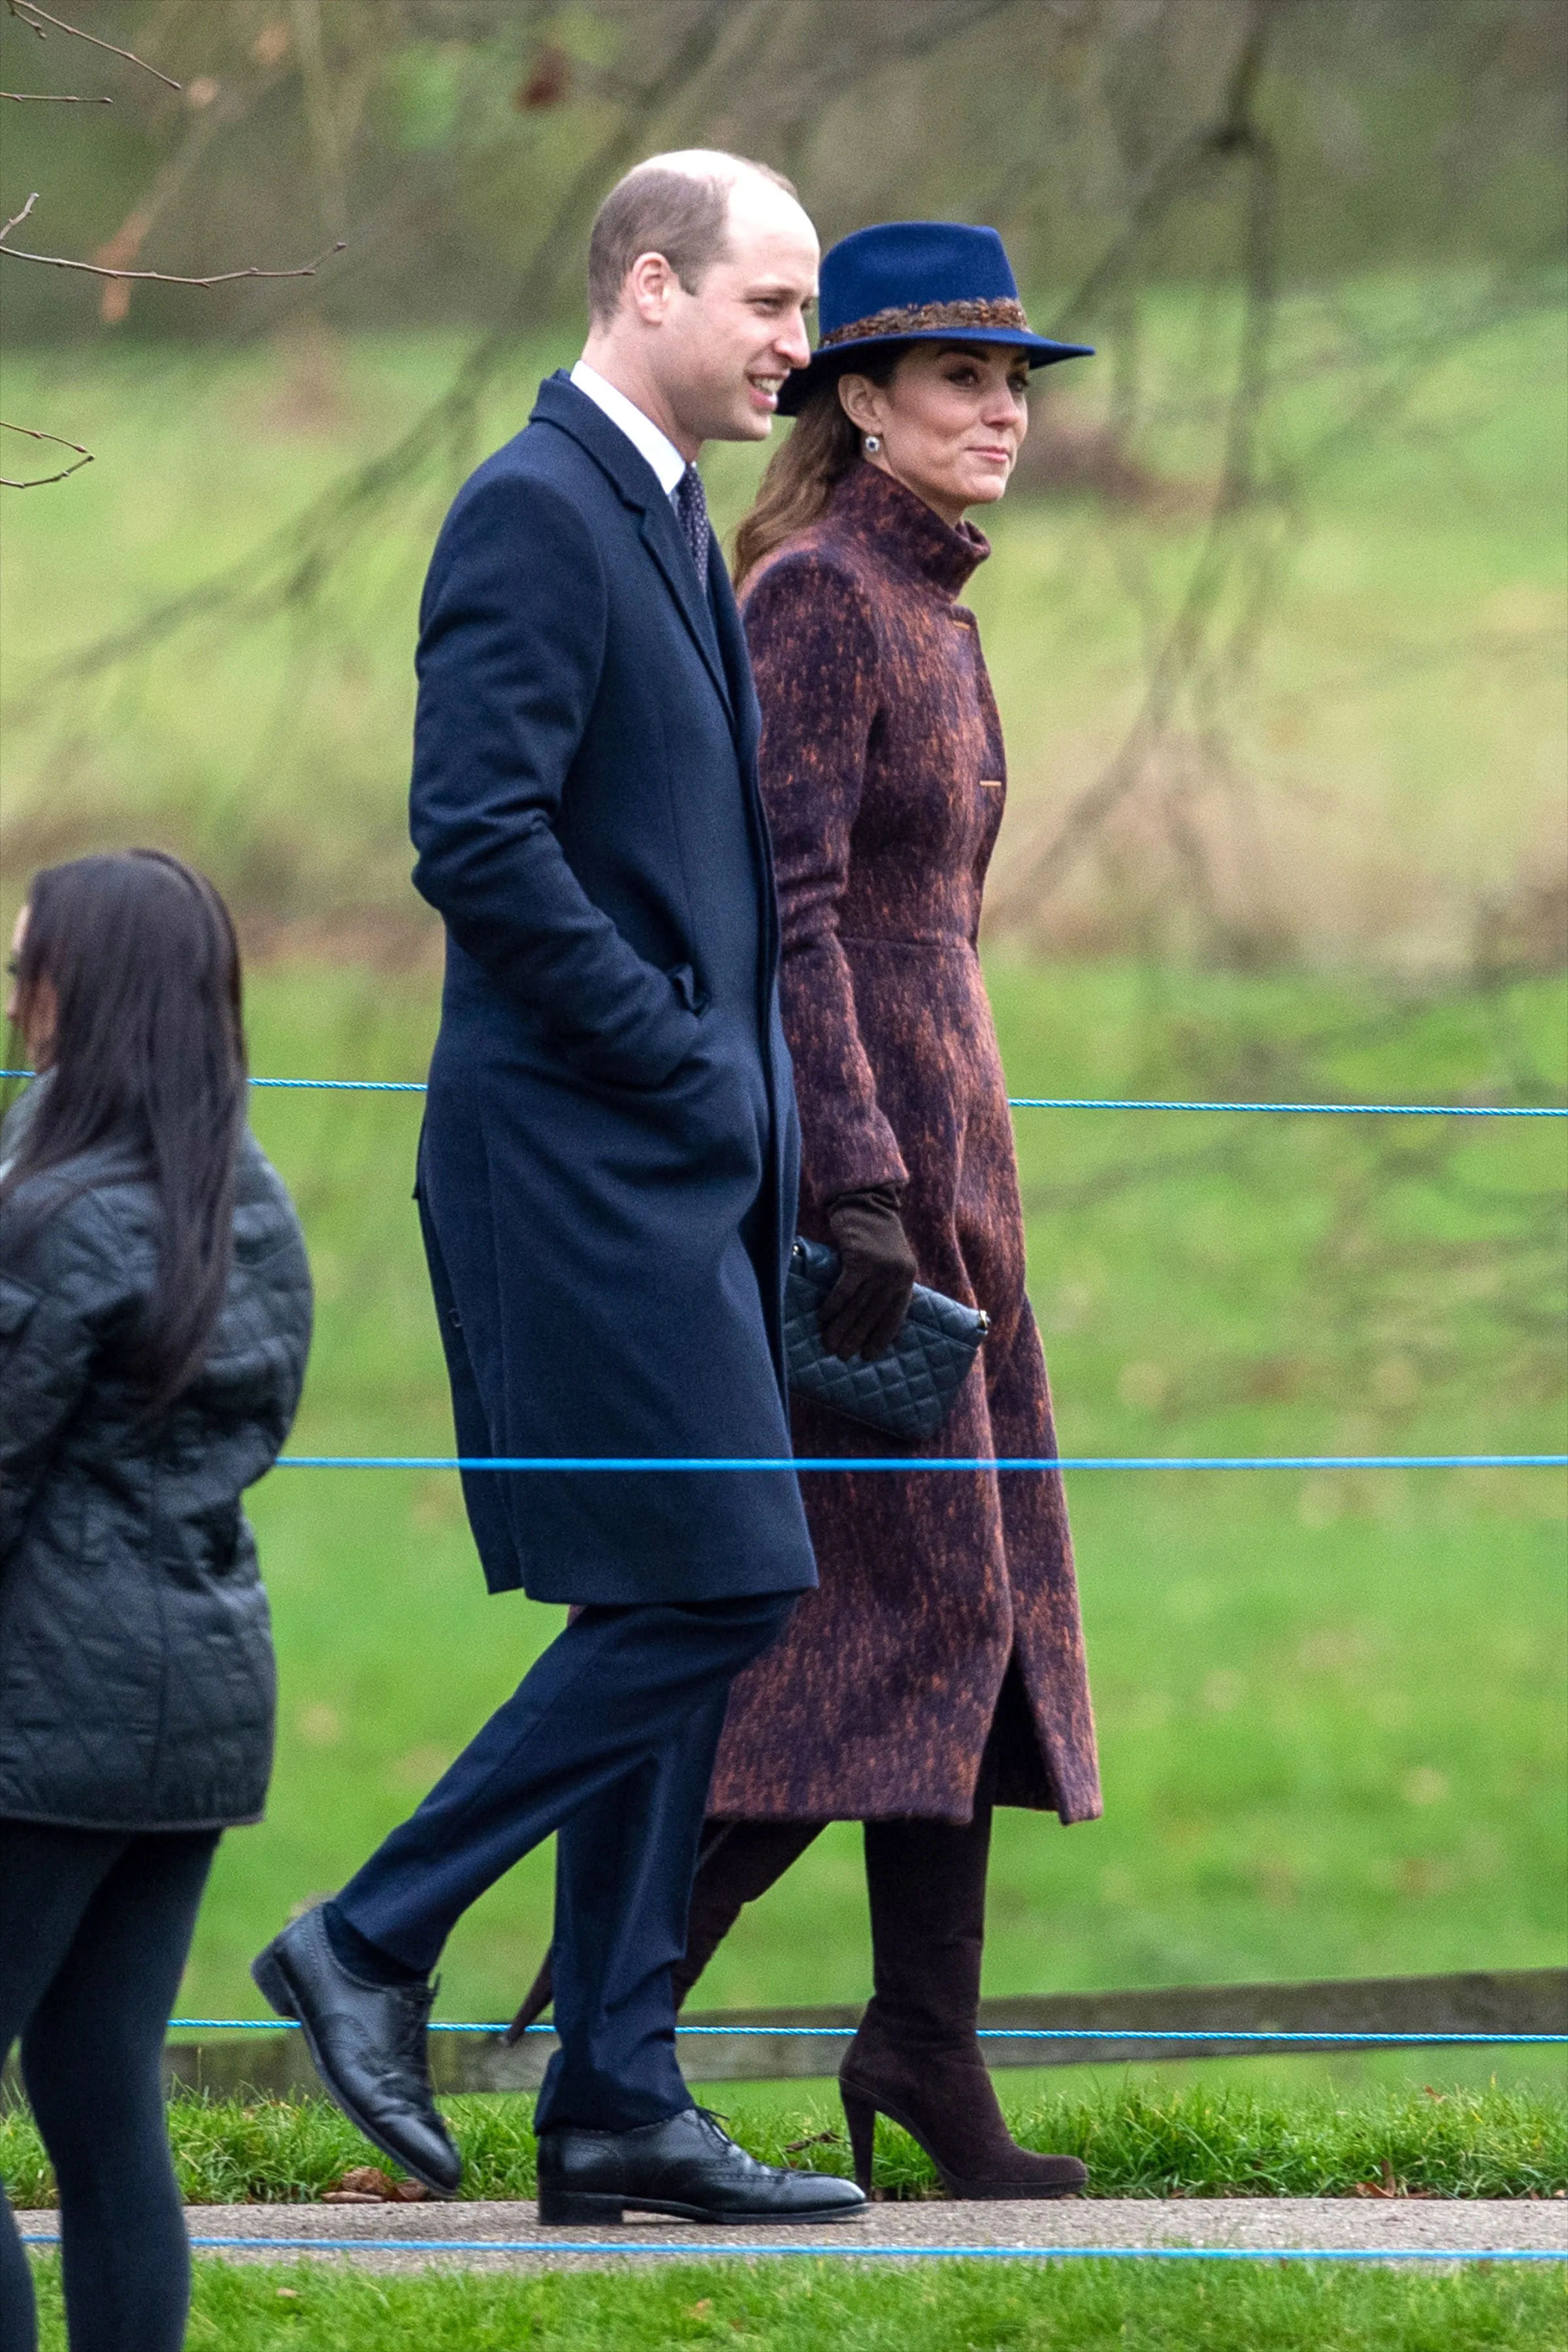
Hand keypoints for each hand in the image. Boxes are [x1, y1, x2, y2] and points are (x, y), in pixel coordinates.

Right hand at [821, 1187, 917, 1360]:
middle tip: (842, 1355)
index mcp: (906, 1280)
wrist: (866, 1203)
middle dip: (856, 1337)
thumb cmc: (875, 1237)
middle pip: (873, 1314)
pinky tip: (822, 1319)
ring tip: (828, 1344)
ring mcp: (880, 1267)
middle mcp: (896, 1276)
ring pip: (858, 1306)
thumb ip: (889, 1290)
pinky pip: (844, 1290)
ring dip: (841, 1328)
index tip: (868, 1356)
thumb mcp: (891, 1264)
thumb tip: (890, 1332)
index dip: (881, 1337)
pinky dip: (832, 1307)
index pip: (895, 1316)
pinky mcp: (860, 1258)